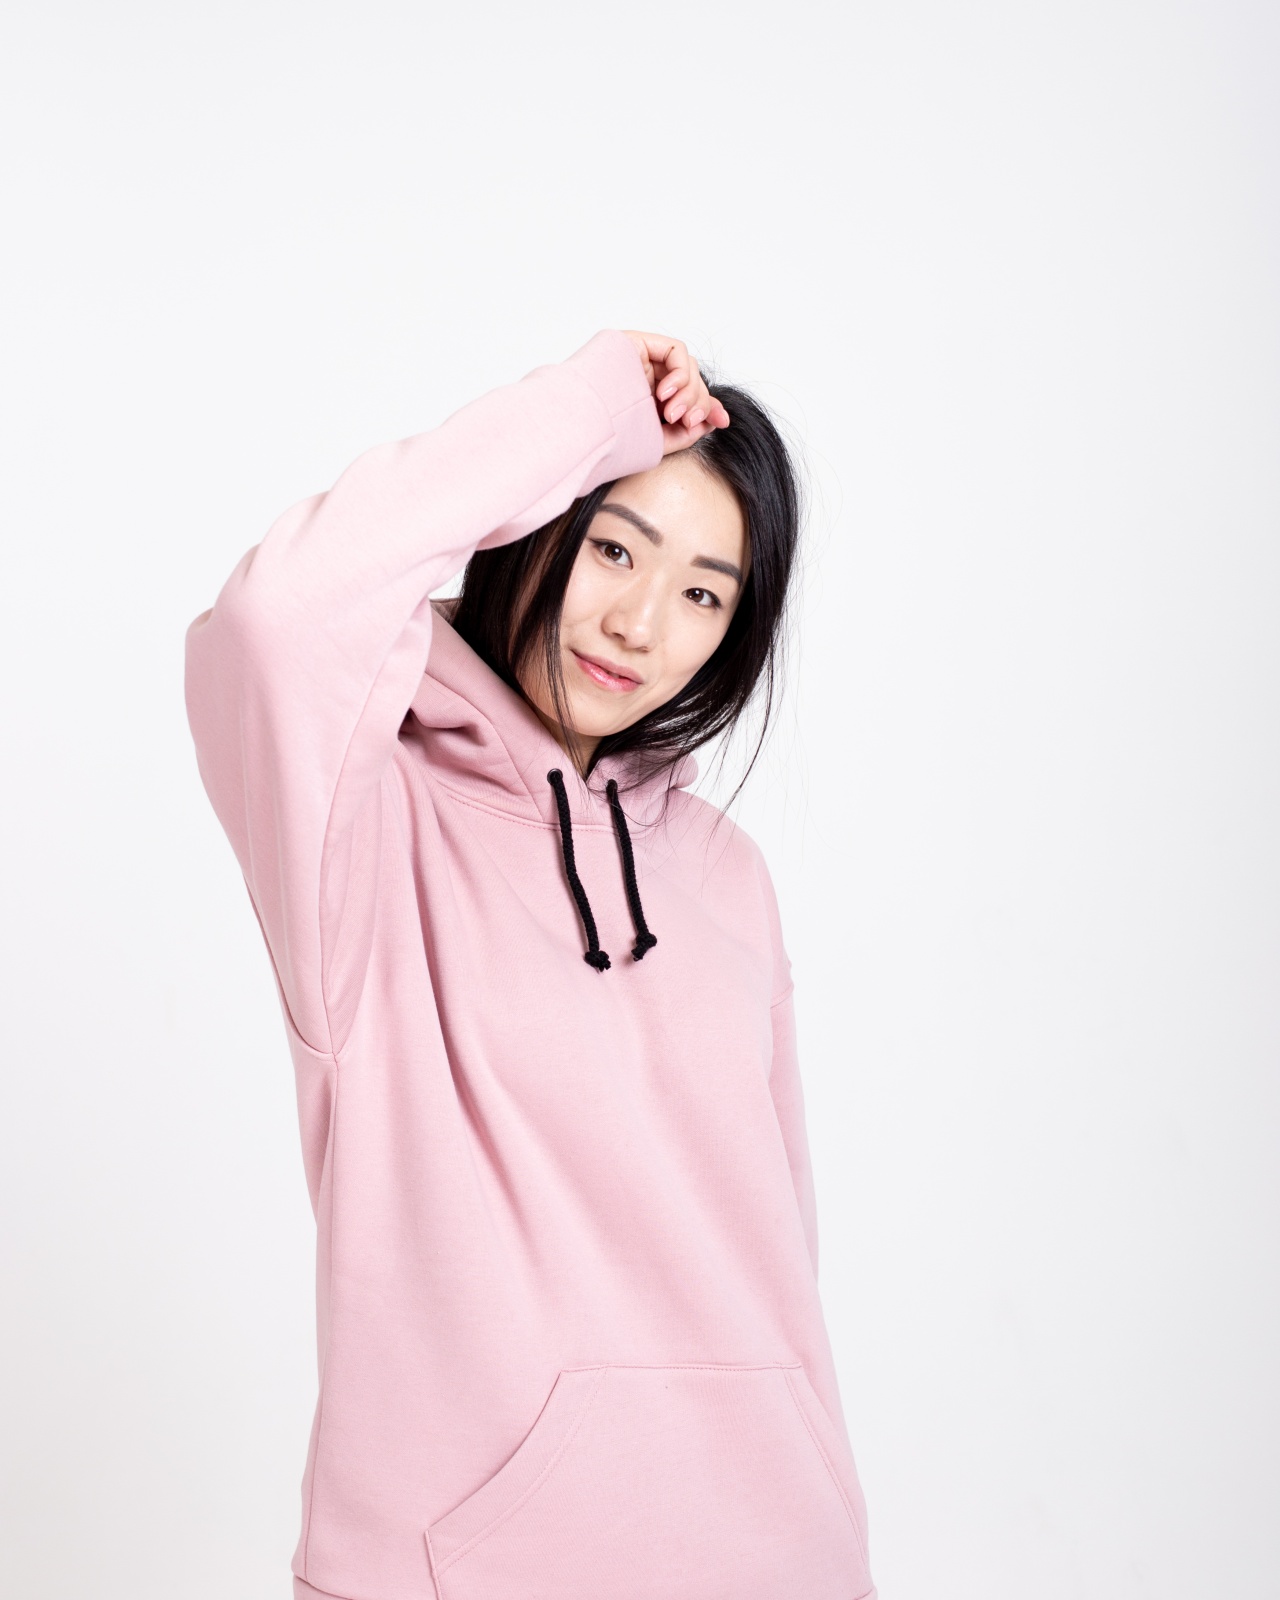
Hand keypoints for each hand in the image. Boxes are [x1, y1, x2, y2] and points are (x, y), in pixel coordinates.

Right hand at [621, 330, 731, 454]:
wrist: (584, 428)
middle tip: (688, 422)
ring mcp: (639, 361)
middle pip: (690, 382)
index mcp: (645, 402)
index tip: (722, 421)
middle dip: (697, 402)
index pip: (686, 396)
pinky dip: (680, 373)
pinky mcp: (635, 342)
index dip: (707, 406)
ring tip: (672, 413)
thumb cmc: (612, 440)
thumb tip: (713, 418)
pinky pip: (675, 350)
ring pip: (686, 367)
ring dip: (689, 392)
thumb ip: (688, 430)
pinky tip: (665, 393)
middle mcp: (643, 379)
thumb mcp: (659, 441)